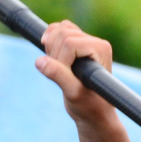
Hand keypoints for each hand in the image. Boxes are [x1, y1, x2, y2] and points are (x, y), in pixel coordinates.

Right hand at [34, 21, 121, 137]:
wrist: (92, 111)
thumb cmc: (88, 106)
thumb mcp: (73, 93)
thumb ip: (59, 76)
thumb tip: (39, 61)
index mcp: (101, 49)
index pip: (70, 43)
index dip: (60, 59)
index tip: (66, 78)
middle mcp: (96, 41)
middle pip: (62, 33)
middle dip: (54, 53)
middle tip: (61, 74)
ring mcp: (86, 41)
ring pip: (59, 29)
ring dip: (51, 47)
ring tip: (59, 68)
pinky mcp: (76, 43)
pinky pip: (57, 29)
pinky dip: (49, 40)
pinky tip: (50, 55)